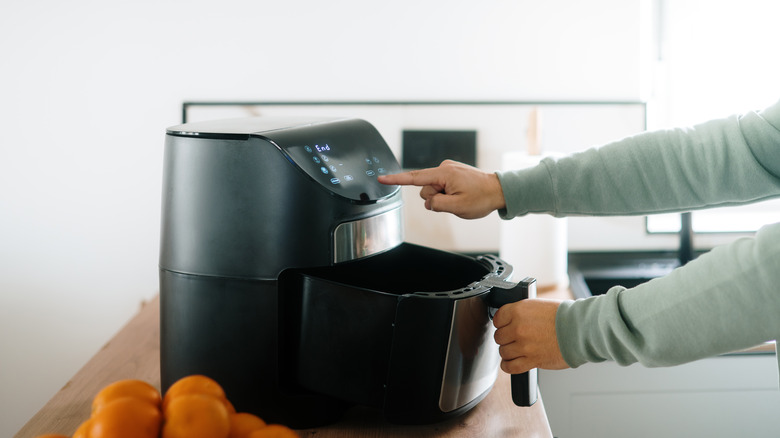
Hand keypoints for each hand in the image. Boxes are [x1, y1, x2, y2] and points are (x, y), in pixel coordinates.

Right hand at [377, 160, 505, 218]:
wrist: (499, 190)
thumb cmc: (482, 198)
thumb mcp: (458, 207)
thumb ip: (436, 205)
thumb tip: (428, 201)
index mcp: (444, 174)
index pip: (414, 177)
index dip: (396, 179)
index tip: (381, 178)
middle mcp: (444, 168)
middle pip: (425, 189)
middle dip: (435, 199)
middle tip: (455, 201)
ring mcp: (448, 169)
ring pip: (433, 190)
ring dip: (443, 198)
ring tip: (460, 197)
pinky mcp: (451, 173)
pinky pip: (441, 187)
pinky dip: (447, 194)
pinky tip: (460, 194)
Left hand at [492, 299, 568, 373]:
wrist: (581, 329)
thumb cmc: (565, 316)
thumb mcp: (538, 305)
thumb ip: (521, 313)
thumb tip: (510, 320)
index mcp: (519, 310)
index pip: (497, 318)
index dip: (501, 323)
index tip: (505, 326)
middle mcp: (518, 327)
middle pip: (499, 337)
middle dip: (506, 338)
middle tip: (515, 338)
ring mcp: (524, 345)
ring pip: (503, 352)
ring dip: (509, 352)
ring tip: (517, 350)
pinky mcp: (532, 360)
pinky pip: (510, 366)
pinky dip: (508, 366)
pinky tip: (511, 362)